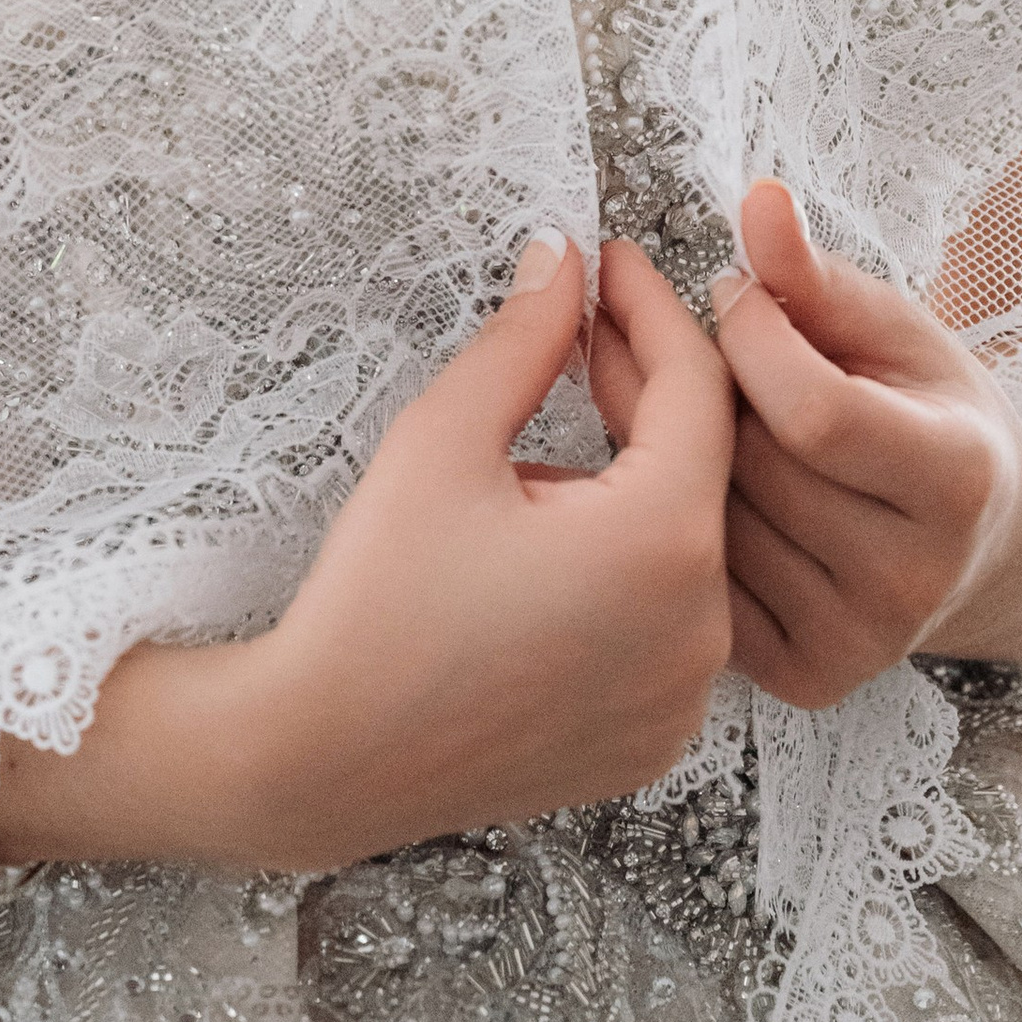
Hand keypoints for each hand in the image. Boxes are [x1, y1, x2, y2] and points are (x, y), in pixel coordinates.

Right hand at [0, 231, 732, 875]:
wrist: (321, 759)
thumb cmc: (374, 598)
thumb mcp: (443, 439)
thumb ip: (523, 340)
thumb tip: (562, 262)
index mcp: (664, 544)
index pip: (698, 389)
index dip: (653, 310)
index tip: (609, 264)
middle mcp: (701, 629)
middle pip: (698, 468)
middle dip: (640, 389)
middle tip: (576, 325)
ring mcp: (681, 698)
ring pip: (683, 548)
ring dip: (633, 480)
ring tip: (544, 440)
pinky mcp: (651, 742)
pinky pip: (665, 625)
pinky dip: (626, 569)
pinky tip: (549, 536)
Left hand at [593, 182, 1021, 708]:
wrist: (980, 540)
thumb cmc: (927, 410)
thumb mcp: (894, 330)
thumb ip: (817, 275)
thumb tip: (757, 199)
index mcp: (955, 478)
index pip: (814, 408)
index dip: (752, 336)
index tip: (734, 294)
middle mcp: (915, 576)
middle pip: (757, 464)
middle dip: (703, 385)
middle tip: (684, 339)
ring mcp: (862, 640)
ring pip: (716, 524)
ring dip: (676, 454)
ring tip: (688, 407)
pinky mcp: (809, 677)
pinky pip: (705, 585)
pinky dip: (681, 528)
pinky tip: (686, 486)